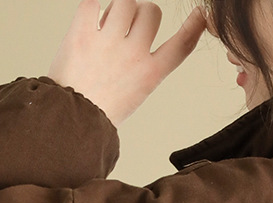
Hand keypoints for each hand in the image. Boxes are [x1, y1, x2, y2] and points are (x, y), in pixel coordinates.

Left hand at [47, 0, 207, 127]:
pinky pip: (92, 2)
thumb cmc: (100, 111)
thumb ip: (143, 64)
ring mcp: (108, 43)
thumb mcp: (135, 93)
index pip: (181, 46)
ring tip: (105, 26)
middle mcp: (133, 55)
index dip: (193, 28)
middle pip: (151, 11)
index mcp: (150, 74)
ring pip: (125, 1)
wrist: (72, 121)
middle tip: (125, 28)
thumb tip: (138, 27)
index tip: (200, 15)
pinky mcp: (82, 33)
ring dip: (117, 8)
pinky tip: (89, 23)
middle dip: (140, 14)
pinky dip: (91, 8)